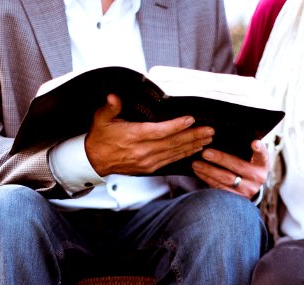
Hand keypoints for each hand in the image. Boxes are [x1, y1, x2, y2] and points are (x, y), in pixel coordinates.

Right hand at [84, 94, 214, 175]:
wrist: (95, 160)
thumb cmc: (100, 138)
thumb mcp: (101, 118)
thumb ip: (110, 107)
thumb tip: (114, 97)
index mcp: (133, 137)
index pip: (159, 131)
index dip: (176, 126)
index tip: (190, 119)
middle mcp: (143, 151)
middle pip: (173, 143)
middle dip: (193, 136)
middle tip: (209, 130)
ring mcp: (148, 161)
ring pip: (175, 153)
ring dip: (192, 146)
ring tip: (207, 139)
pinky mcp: (150, 168)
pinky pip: (171, 161)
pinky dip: (184, 155)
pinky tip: (194, 150)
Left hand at [190, 139, 268, 199]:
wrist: (249, 188)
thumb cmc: (247, 166)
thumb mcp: (251, 159)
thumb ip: (245, 149)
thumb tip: (229, 133)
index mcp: (261, 165)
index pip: (262, 155)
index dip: (259, 149)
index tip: (254, 143)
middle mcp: (257, 178)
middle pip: (237, 166)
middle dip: (220, 159)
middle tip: (205, 153)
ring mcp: (247, 190)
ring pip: (226, 179)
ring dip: (209, 170)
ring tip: (196, 163)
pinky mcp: (236, 199)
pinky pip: (219, 188)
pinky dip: (207, 179)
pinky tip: (199, 172)